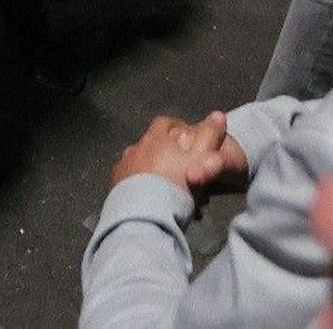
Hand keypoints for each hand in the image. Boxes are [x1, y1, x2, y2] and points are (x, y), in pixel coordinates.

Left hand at [109, 112, 247, 193]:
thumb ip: (210, 137)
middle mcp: (135, 147)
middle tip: (180, 172)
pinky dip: (137, 184)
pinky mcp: (114, 188)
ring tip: (164, 189)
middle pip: (151, 143)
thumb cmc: (175, 187)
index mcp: (155, 138)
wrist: (144, 218)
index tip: (190, 143)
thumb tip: (218, 114)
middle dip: (165, 153)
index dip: (179, 129)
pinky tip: (147, 198)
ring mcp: (122, 167)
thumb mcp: (200, 160)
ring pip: (139, 162)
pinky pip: (128, 180)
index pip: (166, 123)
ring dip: (151, 170)